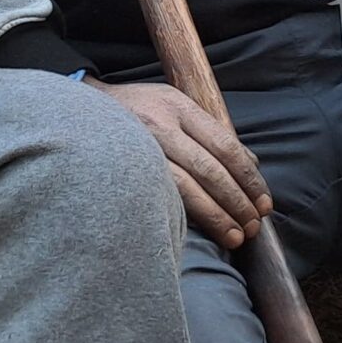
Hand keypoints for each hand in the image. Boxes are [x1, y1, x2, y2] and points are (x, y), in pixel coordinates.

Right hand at [95, 81, 269, 248]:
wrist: (78, 110)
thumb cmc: (134, 112)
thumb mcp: (172, 106)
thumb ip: (209, 131)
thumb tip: (251, 162)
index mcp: (178, 105)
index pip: (226, 145)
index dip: (249, 177)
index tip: (263, 202)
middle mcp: (161, 124)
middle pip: (211, 168)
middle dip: (238, 201)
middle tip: (253, 225)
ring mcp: (141, 147)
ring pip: (189, 186)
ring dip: (217, 215)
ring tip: (235, 236)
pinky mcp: (126, 167)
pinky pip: (164, 195)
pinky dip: (188, 214)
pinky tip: (201, 230)